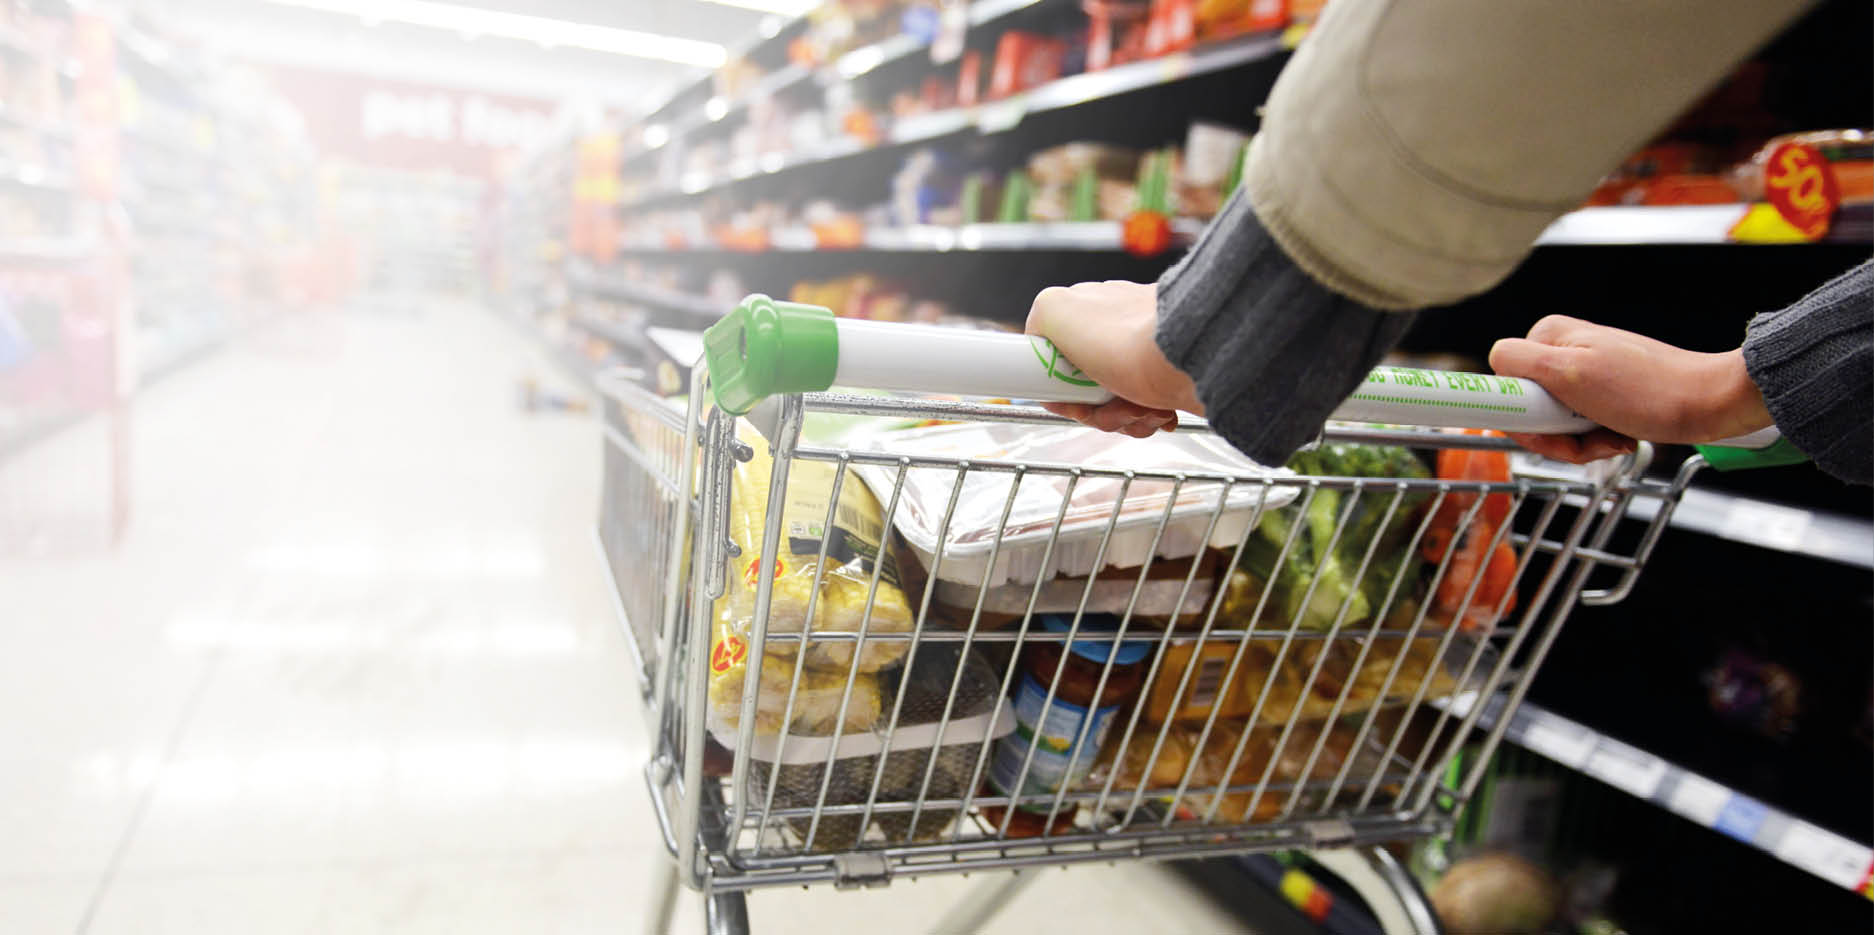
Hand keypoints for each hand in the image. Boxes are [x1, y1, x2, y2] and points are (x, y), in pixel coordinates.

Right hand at [1024, 281, 1202, 437]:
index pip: (1059, 359)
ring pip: (1114, 404)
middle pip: (1086, 387)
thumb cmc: (1129, 340)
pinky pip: (1145, 411)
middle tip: (1108, 407)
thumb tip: (1038, 338)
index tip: (1066, 401)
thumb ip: (1038, 319)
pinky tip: (1159, 412)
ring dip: (1121, 417)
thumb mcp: (1056, 311)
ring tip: (1139, 410)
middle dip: (1093, 409)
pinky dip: (1148, 418)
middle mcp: (1117, 331)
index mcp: (1090, 311)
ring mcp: (1144, 356)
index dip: (1059, 388)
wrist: (1192, 361)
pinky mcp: (1170, 379)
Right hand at [1489, 315, 1772, 462]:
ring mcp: (1582, 375)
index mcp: (1547, 338)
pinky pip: (1578, 428)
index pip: (1504, 387)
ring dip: (1578, 443)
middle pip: (1528, 410)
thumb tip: (1493, 360)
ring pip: (1553, 424)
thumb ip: (1522, 360)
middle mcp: (1561, 352)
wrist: (1708, 402)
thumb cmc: (1647, 390)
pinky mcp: (1600, 396)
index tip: (1550, 433)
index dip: (1521, 419)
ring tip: (1609, 438)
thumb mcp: (1573, 372)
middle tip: (1587, 440)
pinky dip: (1595, 440)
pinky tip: (1618, 437)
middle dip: (1554, 437)